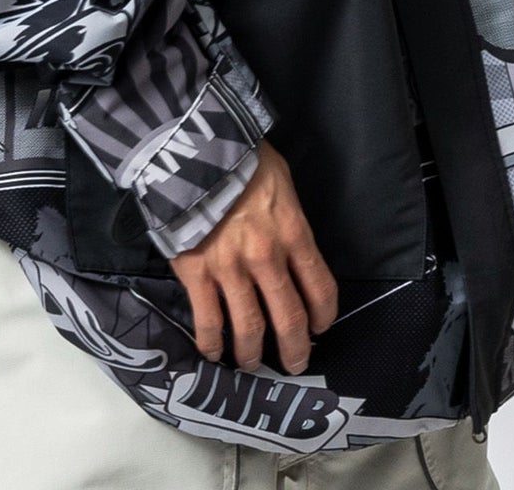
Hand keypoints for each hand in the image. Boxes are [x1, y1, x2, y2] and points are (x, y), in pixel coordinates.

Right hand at [169, 138, 337, 374]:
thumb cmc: (241, 158)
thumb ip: (289, 218)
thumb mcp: (281, 180)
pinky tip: (213, 354)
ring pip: (249, 328)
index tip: (319, 328)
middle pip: (288, 318)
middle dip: (294, 348)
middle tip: (295, 363)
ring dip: (252, 353)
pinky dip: (212, 344)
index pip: (320, 288)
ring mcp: (230, 268)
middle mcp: (267, 258)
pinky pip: (208, 320)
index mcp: (293, 232)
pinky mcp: (196, 272)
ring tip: (251, 364)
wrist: (191, 148)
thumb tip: (292, 246)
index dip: (323, 316)